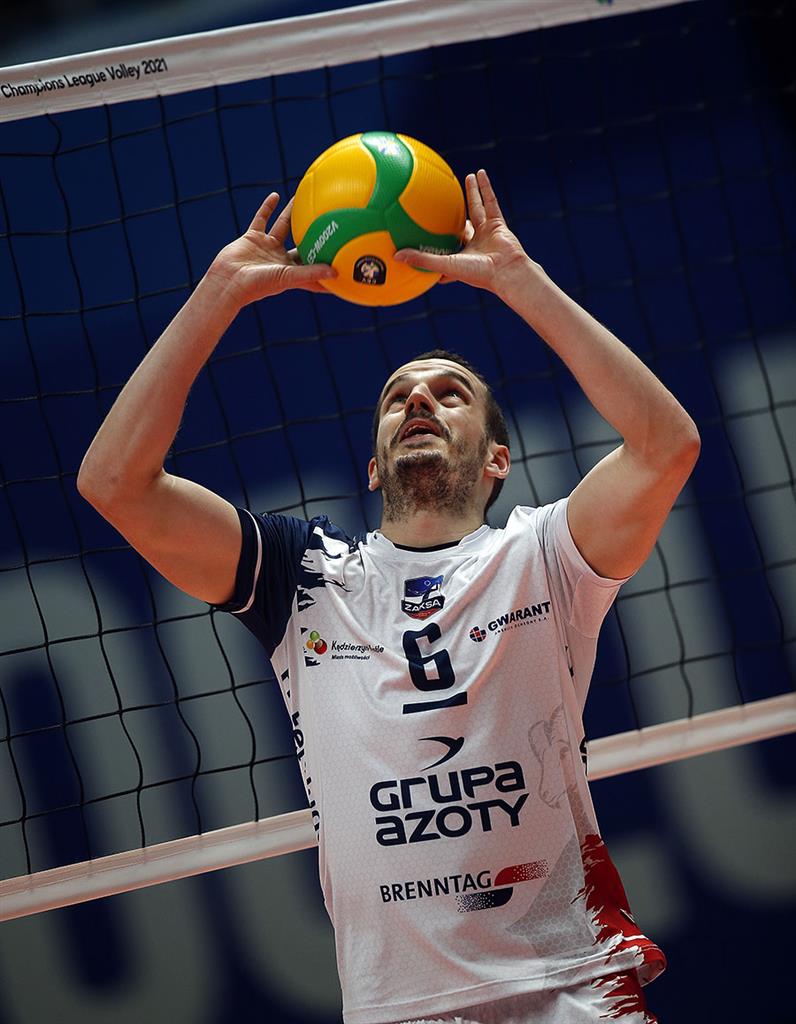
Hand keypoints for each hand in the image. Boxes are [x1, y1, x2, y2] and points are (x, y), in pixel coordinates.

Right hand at [206, 192, 336, 305]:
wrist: (228, 280)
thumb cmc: (258, 285)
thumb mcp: (288, 277)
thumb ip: (311, 273)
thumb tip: (336, 272)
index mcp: (292, 271)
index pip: (315, 266)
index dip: (328, 262)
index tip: (345, 256)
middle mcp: (281, 258)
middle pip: (302, 242)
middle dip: (314, 233)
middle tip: (330, 220)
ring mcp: (266, 247)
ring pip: (283, 226)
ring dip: (293, 214)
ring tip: (306, 199)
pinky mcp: (252, 237)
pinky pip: (262, 218)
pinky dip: (268, 207)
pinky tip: (277, 195)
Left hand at [393, 169, 530, 295]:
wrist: (507, 272)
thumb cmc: (478, 273)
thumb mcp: (445, 264)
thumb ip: (422, 259)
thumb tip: (396, 256)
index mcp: (460, 257)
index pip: (444, 248)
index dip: (435, 243)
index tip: (422, 233)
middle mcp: (473, 244)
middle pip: (461, 225)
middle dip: (453, 215)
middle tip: (443, 201)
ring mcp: (487, 233)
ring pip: (477, 208)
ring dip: (472, 193)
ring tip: (467, 177)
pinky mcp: (498, 224)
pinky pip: (491, 202)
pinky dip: (485, 188)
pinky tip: (480, 173)